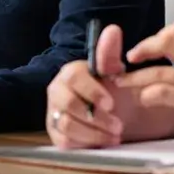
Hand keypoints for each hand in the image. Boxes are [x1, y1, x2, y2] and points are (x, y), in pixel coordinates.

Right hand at [46, 23, 173, 147]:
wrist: (115, 115)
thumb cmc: (113, 91)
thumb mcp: (115, 73)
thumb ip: (110, 53)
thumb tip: (113, 29)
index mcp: (70, 73)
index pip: (73, 78)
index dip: (92, 91)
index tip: (112, 103)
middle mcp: (57, 91)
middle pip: (68, 104)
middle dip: (95, 117)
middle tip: (118, 125)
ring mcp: (55, 112)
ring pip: (67, 124)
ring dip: (94, 133)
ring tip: (115, 136)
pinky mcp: (56, 133)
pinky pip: (65, 141)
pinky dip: (86, 144)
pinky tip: (104, 142)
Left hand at [115, 20, 173, 144]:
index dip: (164, 33)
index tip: (155, 42)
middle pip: (166, 43)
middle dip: (143, 49)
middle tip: (130, 58)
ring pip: (158, 72)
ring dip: (135, 77)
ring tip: (122, 81)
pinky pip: (163, 93)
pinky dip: (148, 95)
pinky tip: (144, 99)